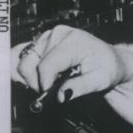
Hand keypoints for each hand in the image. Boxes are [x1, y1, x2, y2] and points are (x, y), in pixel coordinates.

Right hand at [13, 25, 130, 101]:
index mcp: (72, 41)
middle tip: (54, 91)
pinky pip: (23, 58)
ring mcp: (47, 37)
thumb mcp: (101, 81)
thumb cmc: (107, 68)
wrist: (110, 61)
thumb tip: (60, 95)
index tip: (54, 97)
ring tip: (52, 83)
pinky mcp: (41, 43)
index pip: (46, 66)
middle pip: (29, 64)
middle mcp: (56, 35)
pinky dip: (27, 72)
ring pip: (23, 63)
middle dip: (38, 83)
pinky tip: (40, 78)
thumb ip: (79, 87)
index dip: (46, 86)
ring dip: (32, 79)